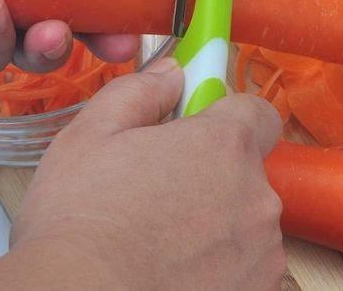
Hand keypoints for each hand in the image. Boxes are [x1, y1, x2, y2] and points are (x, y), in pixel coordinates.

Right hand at [0, 58, 283, 289]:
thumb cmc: (81, 220)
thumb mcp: (94, 132)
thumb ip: (143, 90)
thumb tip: (175, 74)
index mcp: (224, 145)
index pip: (257, 111)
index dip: (228, 112)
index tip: (199, 123)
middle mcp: (256, 195)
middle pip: (245, 165)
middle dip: (212, 167)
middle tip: (162, 184)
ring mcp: (261, 250)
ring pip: (245, 214)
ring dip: (216, 215)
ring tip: (162, 232)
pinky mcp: (256, 290)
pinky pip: (246, 259)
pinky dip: (220, 259)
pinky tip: (176, 266)